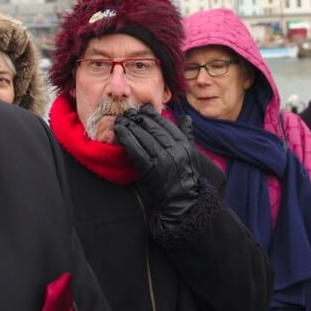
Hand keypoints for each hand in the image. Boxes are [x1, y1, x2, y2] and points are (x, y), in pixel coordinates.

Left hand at [114, 105, 200, 225]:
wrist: (181, 200)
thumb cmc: (185, 177)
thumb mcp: (190, 154)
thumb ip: (187, 134)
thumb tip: (185, 117)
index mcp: (184, 144)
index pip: (166, 124)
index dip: (153, 116)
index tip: (143, 110)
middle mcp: (174, 149)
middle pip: (153, 128)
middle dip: (139, 119)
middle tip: (128, 112)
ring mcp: (162, 158)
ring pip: (143, 137)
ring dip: (130, 126)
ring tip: (121, 119)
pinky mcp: (150, 168)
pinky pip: (135, 149)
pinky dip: (126, 138)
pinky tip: (119, 131)